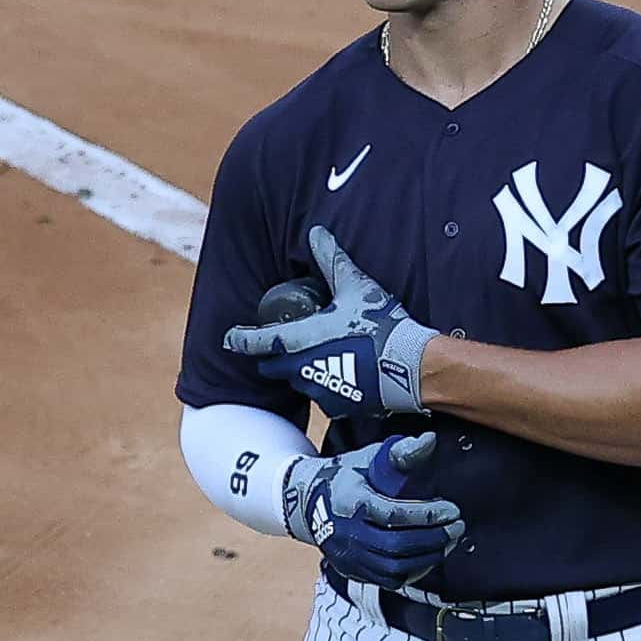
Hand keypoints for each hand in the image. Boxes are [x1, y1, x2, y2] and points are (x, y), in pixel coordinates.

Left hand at [221, 227, 439, 418]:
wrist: (410, 366)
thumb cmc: (380, 326)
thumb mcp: (354, 287)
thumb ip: (331, 260)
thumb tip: (316, 233)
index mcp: (298, 340)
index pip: (256, 341)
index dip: (240, 339)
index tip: (230, 338)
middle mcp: (300, 370)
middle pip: (273, 366)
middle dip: (273, 356)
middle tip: (282, 345)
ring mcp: (318, 392)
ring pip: (297, 382)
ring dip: (301, 371)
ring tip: (322, 357)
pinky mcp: (337, 407)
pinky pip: (322, 397)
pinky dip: (326, 386)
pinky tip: (344, 374)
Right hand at [286, 432, 465, 586]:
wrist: (307, 504)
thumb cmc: (347, 477)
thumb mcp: (368, 458)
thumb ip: (400, 452)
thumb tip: (431, 441)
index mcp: (351, 501)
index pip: (393, 515)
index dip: (427, 516)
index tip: (452, 510)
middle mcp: (346, 533)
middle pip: (396, 546)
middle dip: (434, 539)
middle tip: (458, 527)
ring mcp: (348, 556)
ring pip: (394, 568)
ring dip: (428, 557)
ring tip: (449, 542)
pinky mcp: (352, 571)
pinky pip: (388, 580)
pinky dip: (414, 571)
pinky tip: (430, 556)